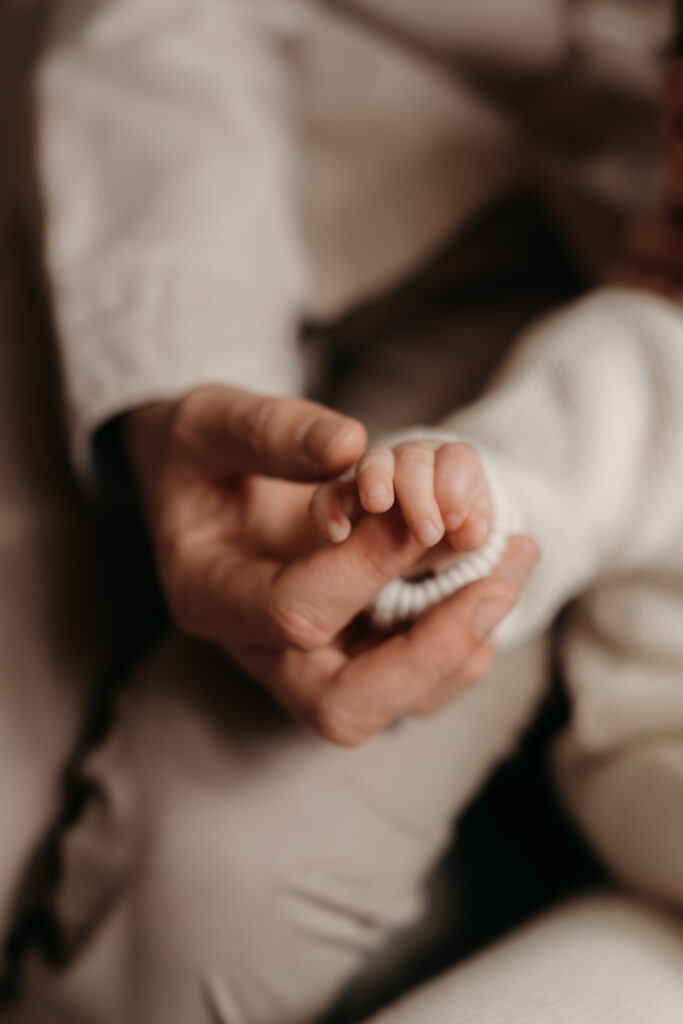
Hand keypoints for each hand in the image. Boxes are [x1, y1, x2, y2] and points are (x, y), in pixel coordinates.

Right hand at [125, 386, 537, 744]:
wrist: (194, 484)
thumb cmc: (193, 453)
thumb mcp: (206, 419)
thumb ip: (265, 429)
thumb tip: (350, 444)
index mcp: (208, 596)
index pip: (293, 614)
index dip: (367, 566)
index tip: (420, 511)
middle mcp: (254, 650)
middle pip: (343, 708)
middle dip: (430, 654)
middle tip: (495, 585)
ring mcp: (300, 662)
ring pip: (390, 706)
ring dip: (461, 649)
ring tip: (511, 567)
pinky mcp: (340, 653)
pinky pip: (408, 681)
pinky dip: (460, 644)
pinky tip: (493, 579)